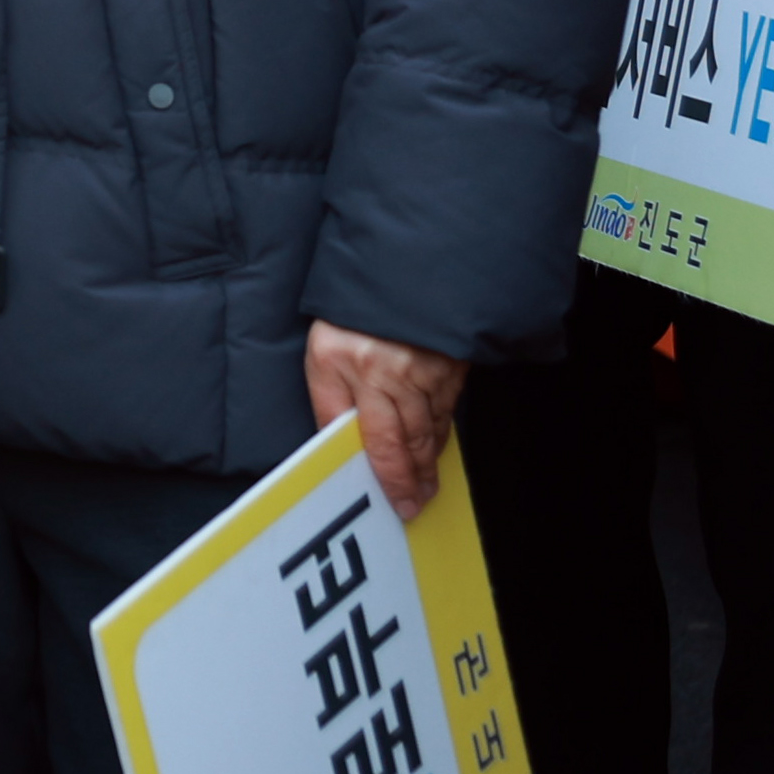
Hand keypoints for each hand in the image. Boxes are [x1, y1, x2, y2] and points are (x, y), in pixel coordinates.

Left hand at [306, 323, 470, 521]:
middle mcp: (388, 372)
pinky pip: (445, 411)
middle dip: (409, 479)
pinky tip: (436, 449)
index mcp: (349, 367)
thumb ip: (330, 400)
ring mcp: (423, 370)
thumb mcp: (324, 354)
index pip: (366, 436)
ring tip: (426, 487)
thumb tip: (335, 443)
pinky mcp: (449, 366)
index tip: (394, 501)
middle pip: (403, 442)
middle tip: (413, 505)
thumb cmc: (352, 315)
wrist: (400, 268)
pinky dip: (440, 435)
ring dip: (428, 463)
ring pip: (428, 431)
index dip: (385, 476)